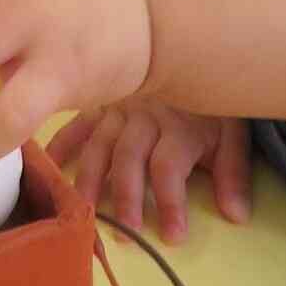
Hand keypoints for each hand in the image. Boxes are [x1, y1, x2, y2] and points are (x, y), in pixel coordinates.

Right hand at [47, 104, 250, 243]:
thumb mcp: (232, 133)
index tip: (172, 237)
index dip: (171, 202)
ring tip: (84, 212)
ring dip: (90, 180)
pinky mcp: (99, 104)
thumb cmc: (209, 104)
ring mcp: (117, 108)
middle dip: (126, 196)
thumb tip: (236, 217)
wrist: (192, 47)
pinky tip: (49, 167)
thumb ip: (233, 174)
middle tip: (125, 234)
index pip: (170, 166)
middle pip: (130, 157)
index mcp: (179, 125)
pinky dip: (61, 145)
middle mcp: (144, 116)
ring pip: (99, 145)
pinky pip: (76, 124)